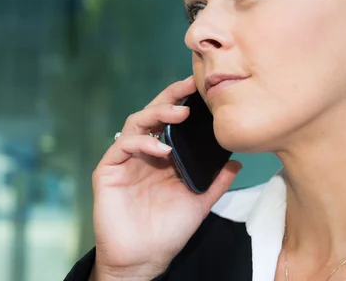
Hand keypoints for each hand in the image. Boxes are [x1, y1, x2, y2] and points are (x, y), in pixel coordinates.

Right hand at [91, 76, 241, 279]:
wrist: (144, 259)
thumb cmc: (169, 230)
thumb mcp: (200, 201)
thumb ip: (217, 181)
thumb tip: (237, 161)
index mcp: (164, 156)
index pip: (172, 121)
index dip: (184, 102)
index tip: (202, 88)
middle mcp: (144, 152)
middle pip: (153, 114)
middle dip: (171, 98)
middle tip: (190, 87)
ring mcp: (126, 160)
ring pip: (136, 123)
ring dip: (157, 114)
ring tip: (180, 114)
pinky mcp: (109, 171)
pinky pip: (122, 146)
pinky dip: (142, 143)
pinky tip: (162, 149)